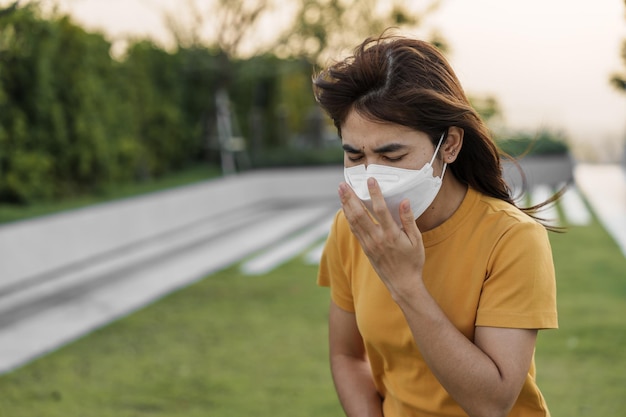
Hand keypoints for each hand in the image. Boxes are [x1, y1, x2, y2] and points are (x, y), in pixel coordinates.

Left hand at [338, 177, 425, 297]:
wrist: (402, 283)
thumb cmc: (412, 261)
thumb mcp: (417, 240)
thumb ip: (409, 220)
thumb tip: (405, 201)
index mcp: (392, 235)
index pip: (381, 210)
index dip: (375, 194)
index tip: (370, 180)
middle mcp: (377, 238)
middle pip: (359, 214)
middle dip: (350, 197)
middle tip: (343, 184)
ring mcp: (369, 244)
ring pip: (353, 221)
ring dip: (345, 205)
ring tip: (341, 191)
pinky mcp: (365, 248)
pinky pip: (354, 229)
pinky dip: (348, 217)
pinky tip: (345, 208)